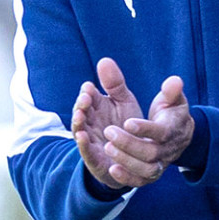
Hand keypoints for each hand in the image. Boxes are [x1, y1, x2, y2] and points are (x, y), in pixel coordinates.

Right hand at [73, 58, 145, 188]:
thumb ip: (115, 84)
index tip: (89, 87)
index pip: (88, 98)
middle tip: (85, 98)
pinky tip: (82, 137)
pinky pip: (87, 152)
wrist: (140, 157)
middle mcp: (91, 124)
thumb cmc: (129, 127)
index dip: (87, 93)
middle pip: (81, 113)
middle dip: (81, 105)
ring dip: (78, 123)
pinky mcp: (95, 160)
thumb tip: (104, 60)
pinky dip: (83, 145)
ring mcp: (91, 142)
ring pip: (80, 131)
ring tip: (80, 115)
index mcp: (97, 109)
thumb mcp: (124, 102)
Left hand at [100, 76, 193, 186]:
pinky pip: (139, 181)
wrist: (179, 137)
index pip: (161, 133)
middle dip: (128, 143)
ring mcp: (159, 165)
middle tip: (108, 131)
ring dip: (125, 160)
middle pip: (150, 153)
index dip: (145, 129)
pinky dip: (126, 177)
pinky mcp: (150, 176)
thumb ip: (171, 91)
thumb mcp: (172, 100)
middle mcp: (167, 151)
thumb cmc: (171, 114)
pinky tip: (112, 168)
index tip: (127, 122)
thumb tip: (174, 80)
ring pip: (145, 169)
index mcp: (172, 131)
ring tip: (107, 147)